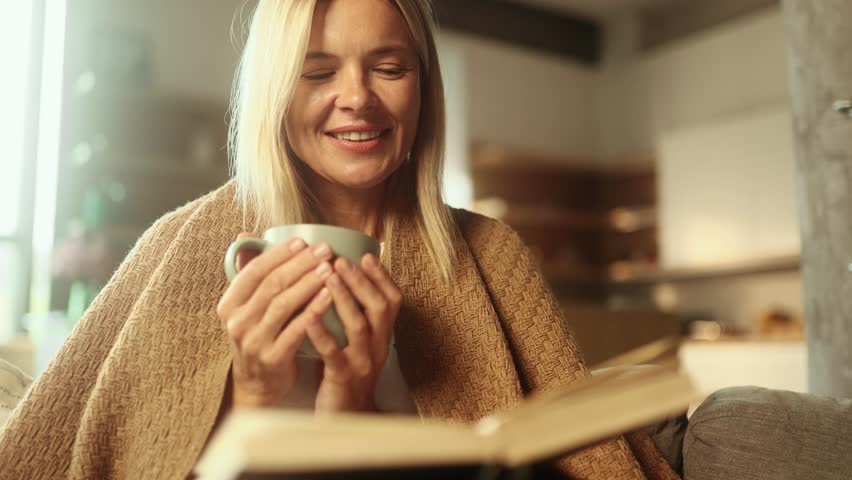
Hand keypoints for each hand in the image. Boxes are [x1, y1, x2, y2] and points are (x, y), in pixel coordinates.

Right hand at [217, 233, 334, 407]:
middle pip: (271, 285)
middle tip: (324, 251)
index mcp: (229, 304)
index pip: (253, 271)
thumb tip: (245, 236)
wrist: (257, 386)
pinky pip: (296, 329)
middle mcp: (237, 322)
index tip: (303, 241)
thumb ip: (250, 274)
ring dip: (309, 283)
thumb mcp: (247, 307)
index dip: (279, 254)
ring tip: (330, 269)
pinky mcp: (272, 359)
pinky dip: (313, 311)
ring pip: (283, 304)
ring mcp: (253, 342)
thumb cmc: (259, 336)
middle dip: (300, 264)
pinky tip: (329, 296)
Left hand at [310, 253, 401, 412]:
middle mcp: (378, 347)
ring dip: (344, 298)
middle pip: (379, 307)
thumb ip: (353, 317)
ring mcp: (363, 363)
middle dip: (360, 281)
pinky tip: (309, 317)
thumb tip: (339, 281)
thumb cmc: (345, 376)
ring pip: (359, 325)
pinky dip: (322, 332)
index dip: (382, 277)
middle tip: (341, 260)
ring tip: (327, 277)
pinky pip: (334, 353)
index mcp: (382, 336)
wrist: (346, 419)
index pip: (392, 301)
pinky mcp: (343, 378)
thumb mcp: (356, 344)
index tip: (367, 255)